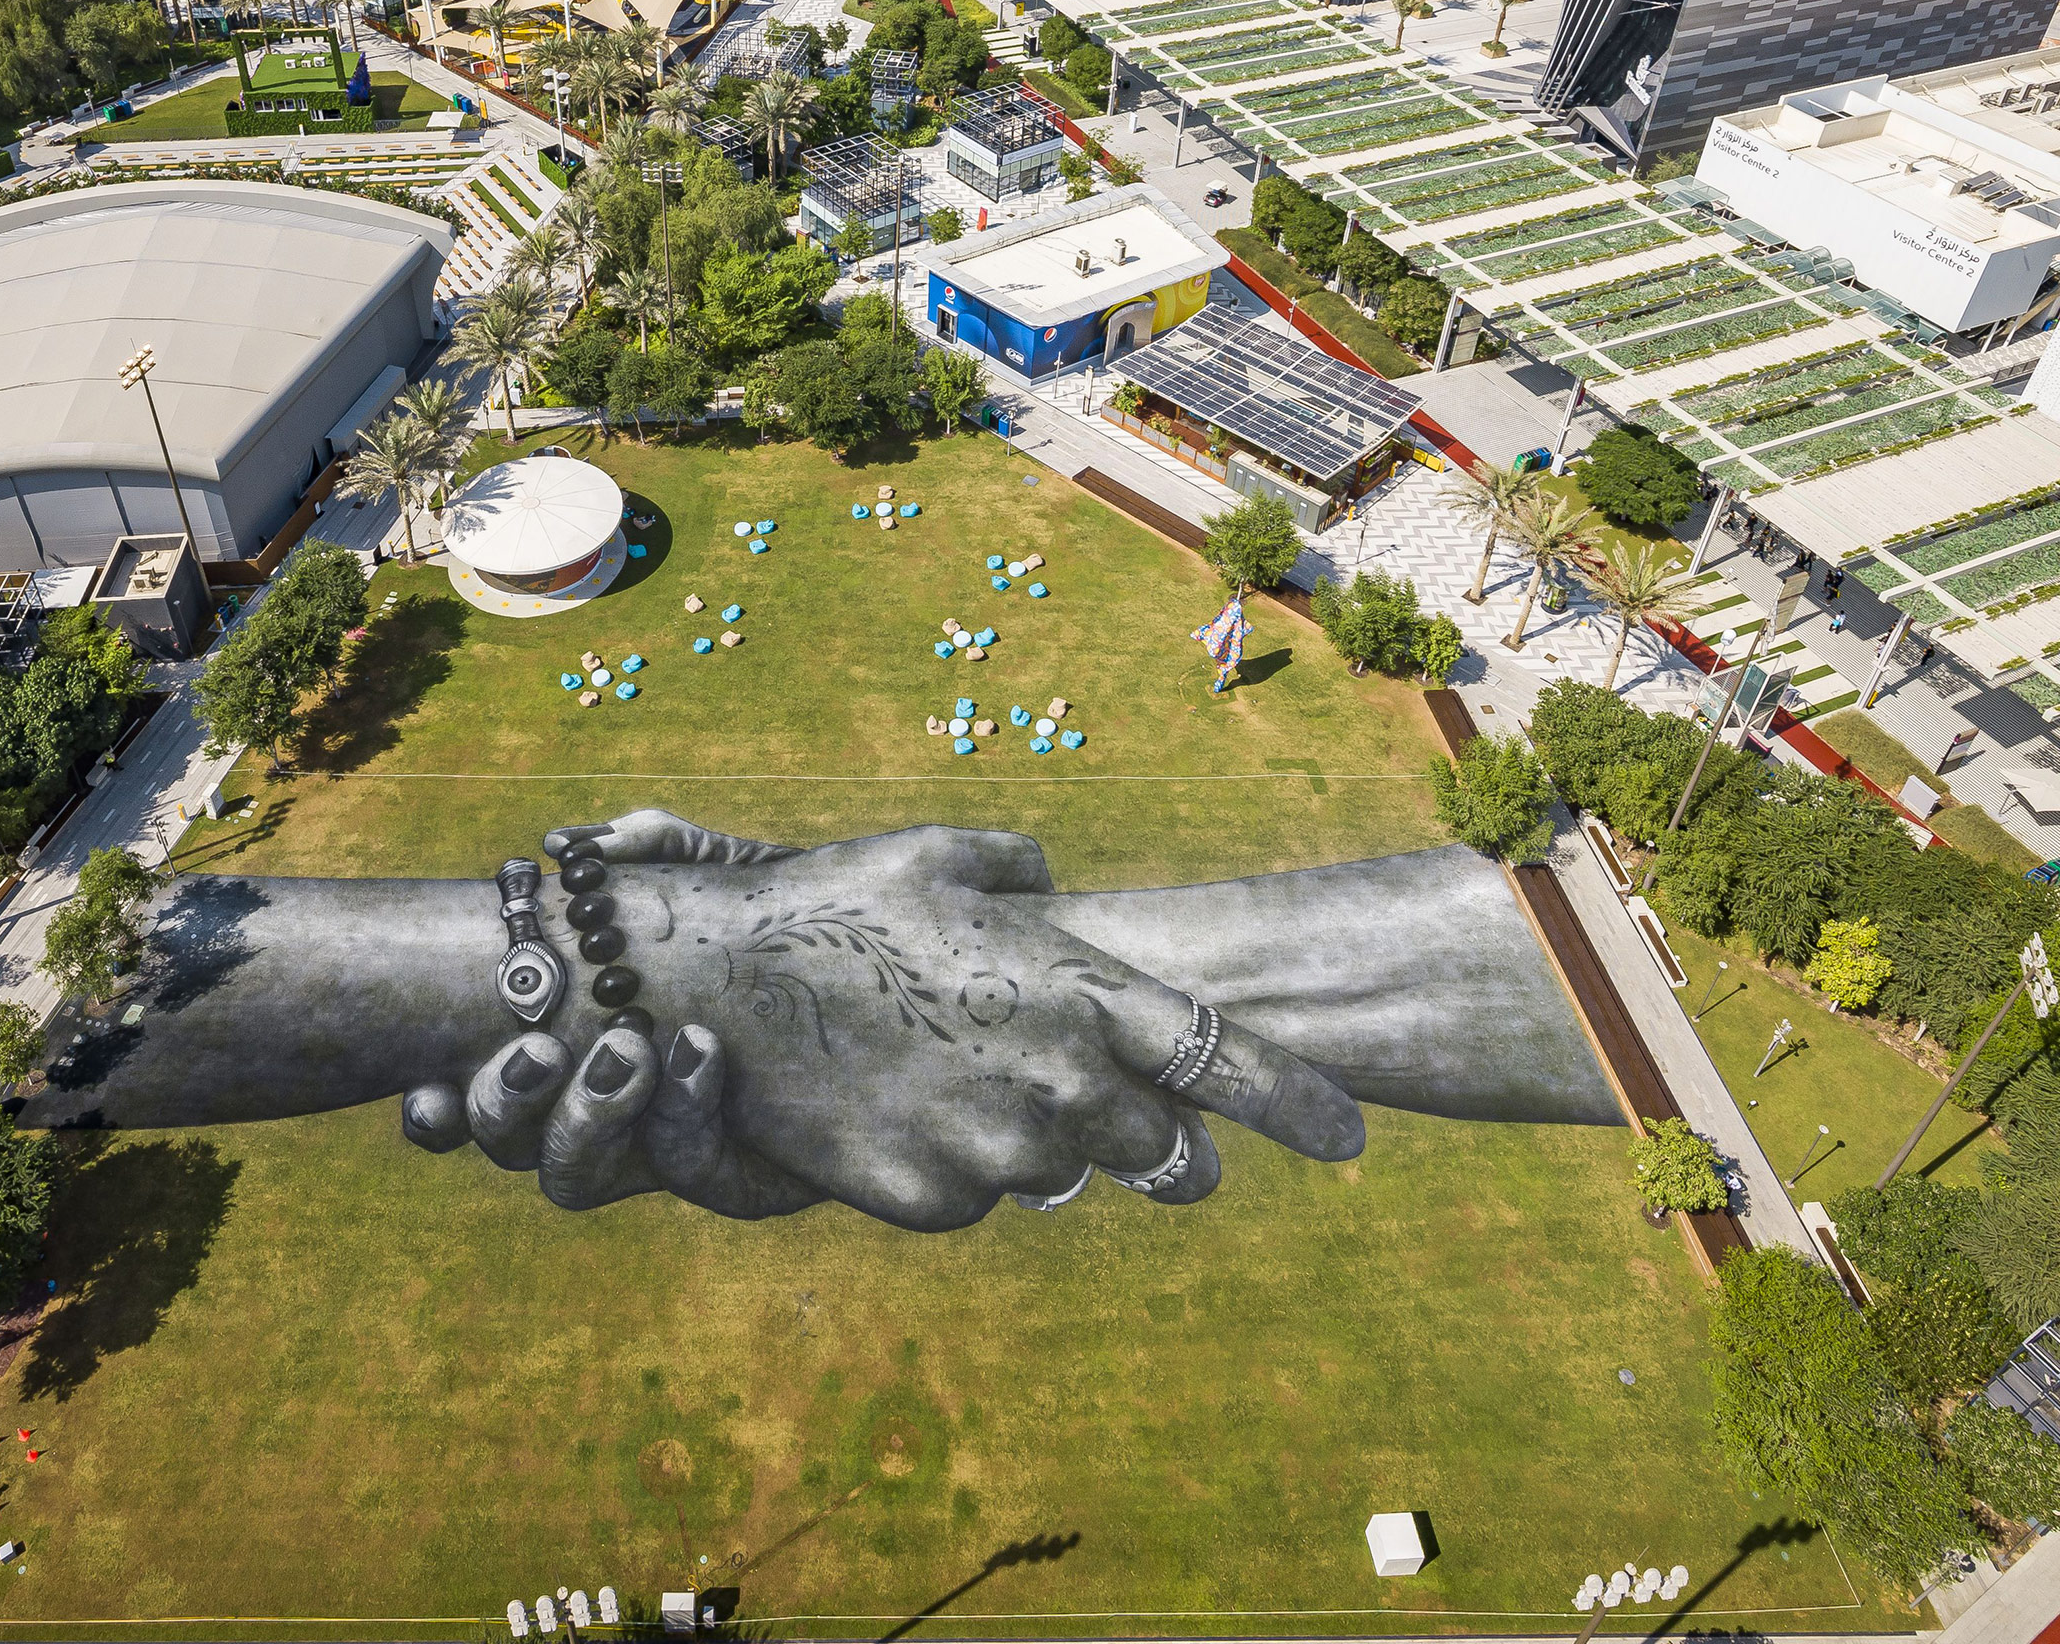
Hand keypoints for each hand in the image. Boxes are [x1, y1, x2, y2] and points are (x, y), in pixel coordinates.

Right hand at [401, 812, 1366, 1232]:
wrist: (708, 986)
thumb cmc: (830, 905)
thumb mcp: (939, 856)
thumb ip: (1025, 878)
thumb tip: (1056, 895)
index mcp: (1075, 989)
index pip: (1220, 1058)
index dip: (1296, 1102)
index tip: (1351, 1139)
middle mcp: (1054, 1079)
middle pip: (1166, 1152)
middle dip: (1172, 1151)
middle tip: (1157, 1139)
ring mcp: (993, 1152)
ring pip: (1066, 1177)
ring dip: (1045, 1146)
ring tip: (968, 1087)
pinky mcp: (931, 1202)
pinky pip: (979, 1199)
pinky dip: (961, 1167)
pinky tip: (905, 1111)